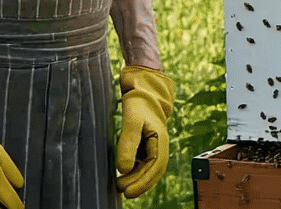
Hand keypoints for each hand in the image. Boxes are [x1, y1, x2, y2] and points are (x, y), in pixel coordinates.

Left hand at [116, 66, 175, 197]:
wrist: (143, 87)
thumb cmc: (139, 102)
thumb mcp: (131, 122)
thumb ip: (127, 145)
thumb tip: (123, 169)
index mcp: (161, 141)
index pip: (154, 169)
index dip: (142, 183)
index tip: (128, 192)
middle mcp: (160, 146)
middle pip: (151, 172)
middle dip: (138, 183)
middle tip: (120, 190)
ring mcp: (154, 145)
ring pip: (148, 168)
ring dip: (136, 178)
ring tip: (120, 185)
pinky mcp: (147, 143)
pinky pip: (143, 162)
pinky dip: (135, 170)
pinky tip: (124, 173)